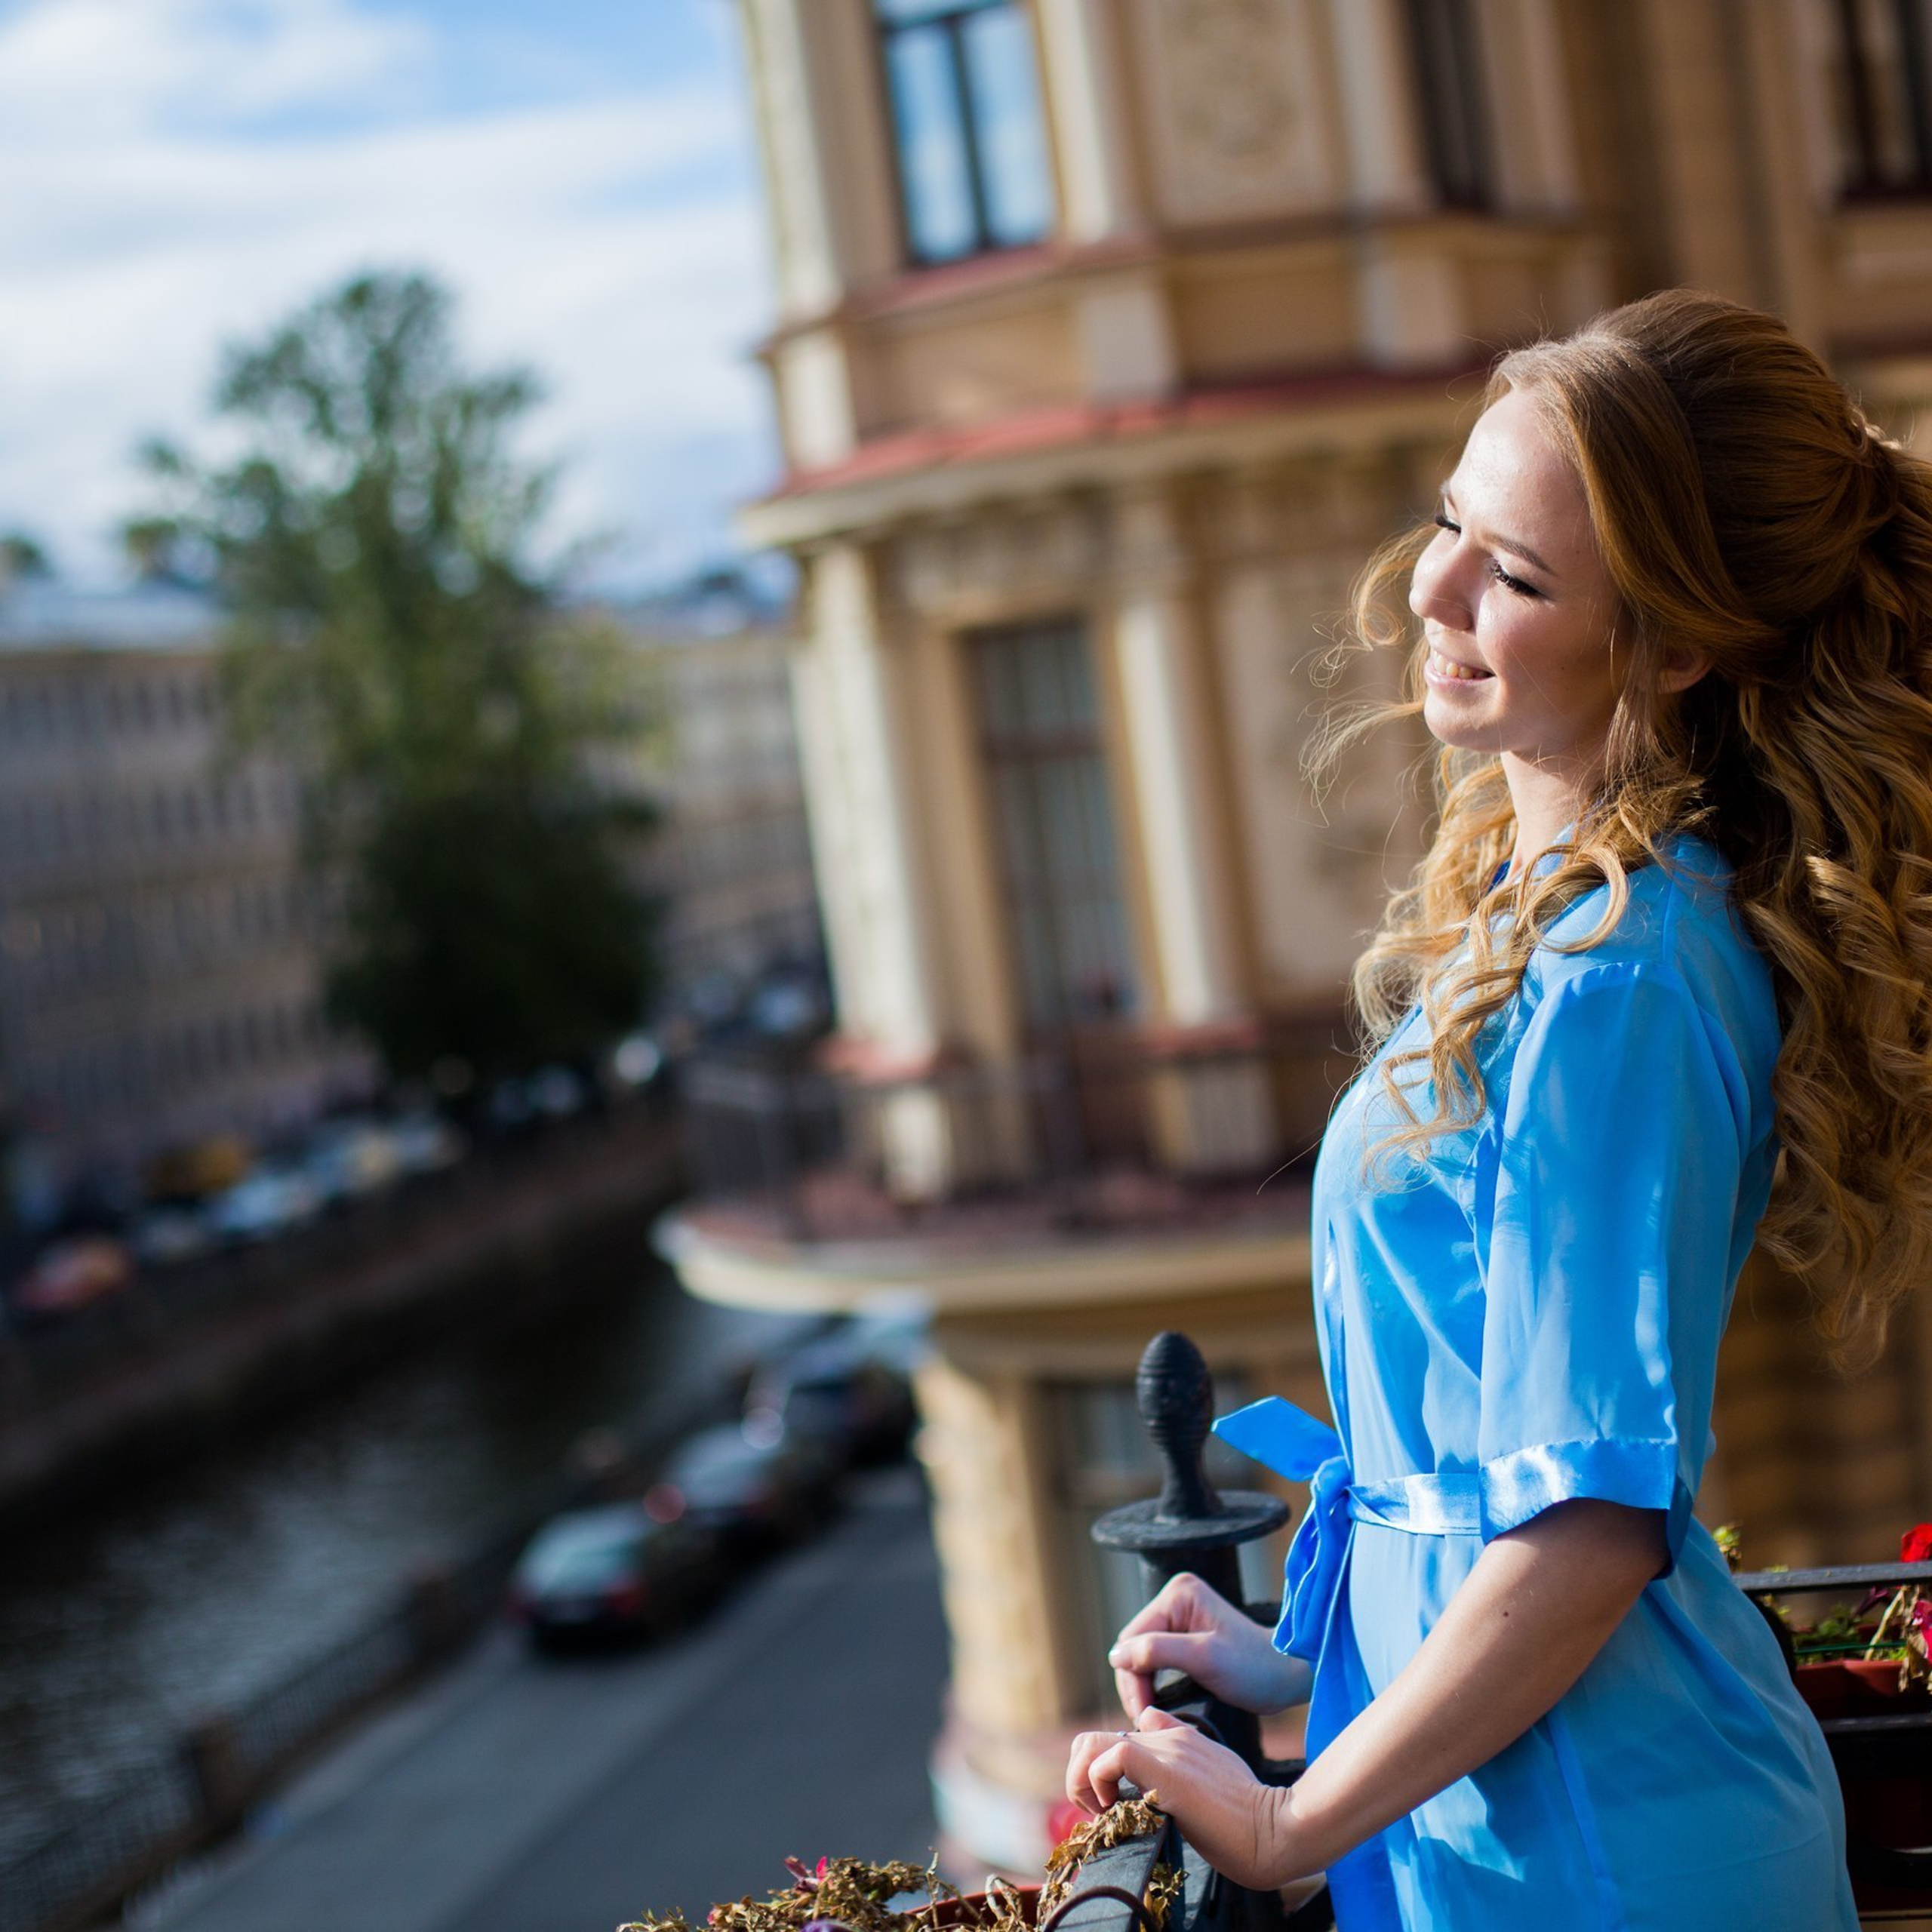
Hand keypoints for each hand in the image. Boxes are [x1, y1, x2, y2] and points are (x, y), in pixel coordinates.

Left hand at [1063, 1708, 1312, 1890]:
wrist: (1276, 1830)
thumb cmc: (1249, 1818)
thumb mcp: (1215, 1778)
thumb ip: (1185, 1760)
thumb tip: (1156, 1738)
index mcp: (1179, 1739)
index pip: (1123, 1735)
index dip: (1104, 1769)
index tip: (1113, 1806)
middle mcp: (1168, 1737)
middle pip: (1094, 1738)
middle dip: (1081, 1776)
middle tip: (1100, 1813)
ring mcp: (1165, 1750)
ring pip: (1091, 1743)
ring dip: (1083, 1781)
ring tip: (1103, 1813)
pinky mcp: (1163, 1770)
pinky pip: (1111, 1759)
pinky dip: (1098, 1785)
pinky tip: (1115, 1812)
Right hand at [1108, 1572, 1309, 1720]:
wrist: (1288, 1674)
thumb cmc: (1255, 1667)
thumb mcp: (1206, 1658)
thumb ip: (1158, 1651)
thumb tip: (1116, 1655)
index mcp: (1178, 1595)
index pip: (1133, 1637)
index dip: (1131, 1677)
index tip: (1139, 1714)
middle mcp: (1175, 1599)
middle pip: (1134, 1646)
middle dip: (1135, 1684)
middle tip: (1142, 1721)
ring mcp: (1180, 1616)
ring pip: (1142, 1656)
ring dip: (1142, 1687)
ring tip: (1149, 1718)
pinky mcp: (1185, 1636)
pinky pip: (1157, 1660)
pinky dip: (1154, 1684)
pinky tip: (1156, 1706)